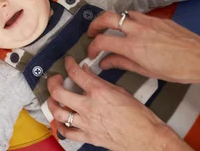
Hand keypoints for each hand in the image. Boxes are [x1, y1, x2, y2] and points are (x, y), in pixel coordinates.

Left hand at [47, 57, 189, 150]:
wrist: (147, 138)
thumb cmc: (139, 116)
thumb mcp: (120, 91)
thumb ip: (99, 81)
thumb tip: (86, 71)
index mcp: (99, 92)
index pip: (76, 73)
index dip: (69, 64)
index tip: (68, 62)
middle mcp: (89, 107)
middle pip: (58, 92)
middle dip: (52, 82)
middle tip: (55, 79)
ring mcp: (86, 123)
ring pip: (58, 112)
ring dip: (51, 103)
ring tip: (54, 99)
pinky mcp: (88, 136)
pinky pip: (66, 133)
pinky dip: (60, 127)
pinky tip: (60, 121)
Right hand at [87, 11, 199, 85]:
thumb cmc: (177, 69)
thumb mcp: (146, 71)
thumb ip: (122, 63)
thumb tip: (105, 63)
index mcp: (133, 46)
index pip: (102, 41)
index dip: (92, 47)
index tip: (92, 53)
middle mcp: (137, 30)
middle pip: (106, 18)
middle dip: (94, 24)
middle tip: (92, 32)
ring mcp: (148, 22)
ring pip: (122, 14)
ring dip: (113, 20)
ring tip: (112, 29)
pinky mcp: (158, 19)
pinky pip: (137, 15)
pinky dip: (130, 20)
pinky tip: (134, 29)